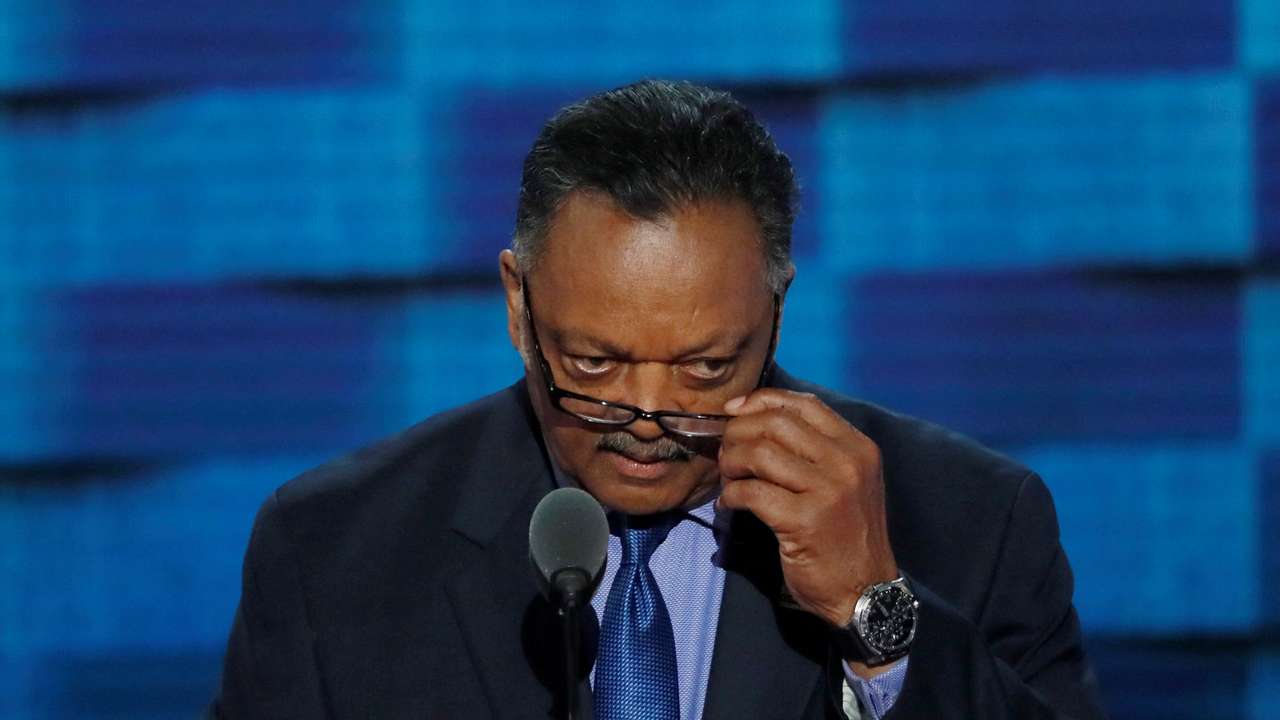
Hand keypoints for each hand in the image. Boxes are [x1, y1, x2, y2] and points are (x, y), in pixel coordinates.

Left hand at [716, 389, 898, 630]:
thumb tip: (756, 422)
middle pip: (776, 423)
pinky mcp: (804, 520)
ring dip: (732, 463)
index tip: (734, 411)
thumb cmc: (847, 536)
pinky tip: (729, 503)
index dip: (761, 401)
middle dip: (739, 433)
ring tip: (728, 478)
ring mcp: (828, 490)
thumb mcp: (846, 483)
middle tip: (725, 453)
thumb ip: (815, 451)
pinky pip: (752, 492)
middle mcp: (847, 462)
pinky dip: (731, 495)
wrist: (866, 593)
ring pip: (760, 453)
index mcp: (857, 447)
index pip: (803, 404)